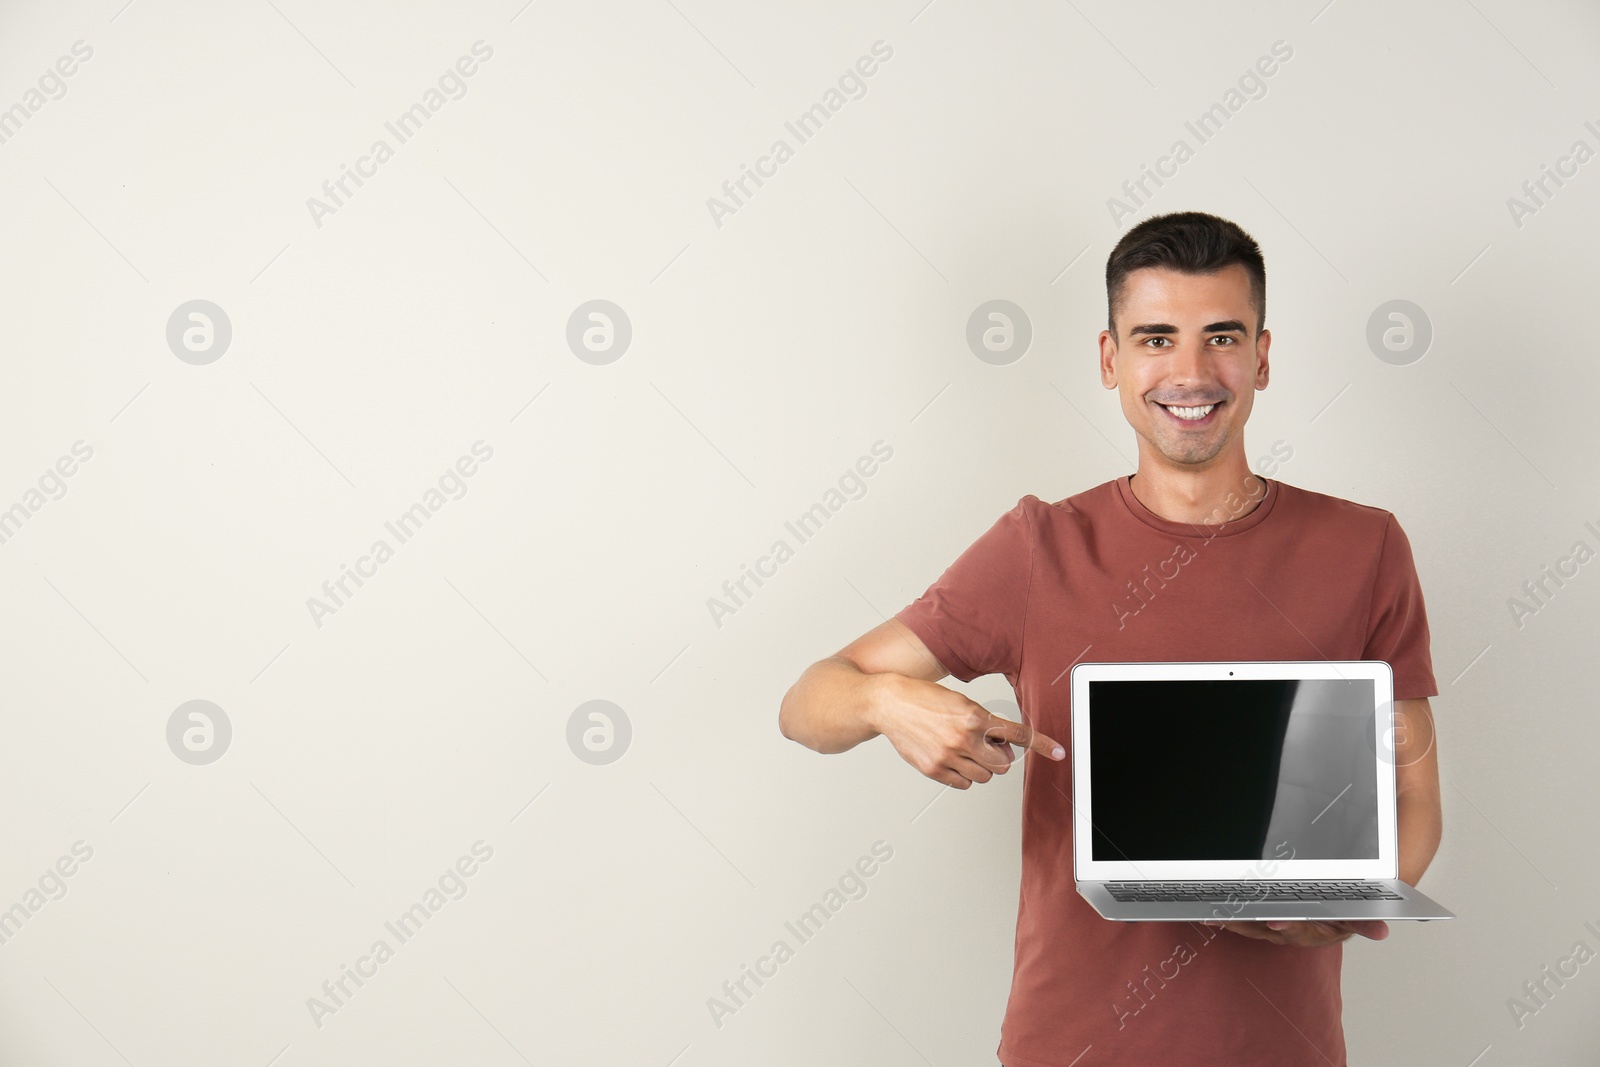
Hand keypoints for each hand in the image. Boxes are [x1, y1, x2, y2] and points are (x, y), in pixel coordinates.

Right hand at [870, 674, 1064, 788]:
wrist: (889, 704)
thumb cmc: (924, 700)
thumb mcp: (961, 703)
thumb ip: (985, 726)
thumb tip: (1004, 749)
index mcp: (974, 716)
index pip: (1017, 733)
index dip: (1042, 744)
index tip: (1059, 753)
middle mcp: (963, 738)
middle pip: (1002, 764)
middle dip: (998, 757)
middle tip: (985, 746)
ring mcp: (948, 756)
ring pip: (985, 777)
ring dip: (981, 767)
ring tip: (964, 750)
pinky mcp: (934, 769)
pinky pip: (964, 783)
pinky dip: (964, 775)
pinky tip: (952, 758)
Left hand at [1200, 918, 1389, 946]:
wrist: (1336, 917)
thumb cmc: (1342, 914)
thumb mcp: (1356, 917)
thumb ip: (1365, 922)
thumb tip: (1383, 931)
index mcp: (1314, 930)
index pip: (1301, 927)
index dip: (1288, 926)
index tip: (1275, 922)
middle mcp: (1292, 932)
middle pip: (1267, 927)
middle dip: (1245, 922)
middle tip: (1225, 916)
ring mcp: (1275, 930)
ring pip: (1251, 925)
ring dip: (1231, 920)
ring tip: (1210, 914)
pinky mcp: (1262, 924)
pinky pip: (1243, 922)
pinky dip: (1227, 918)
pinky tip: (1208, 914)